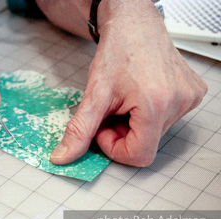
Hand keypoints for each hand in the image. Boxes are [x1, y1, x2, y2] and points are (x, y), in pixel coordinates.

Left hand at [50, 0, 206, 166]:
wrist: (133, 24)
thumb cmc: (117, 51)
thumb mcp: (94, 94)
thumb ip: (79, 130)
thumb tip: (64, 157)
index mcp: (156, 104)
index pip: (138, 155)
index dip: (114, 147)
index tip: (102, 128)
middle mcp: (179, 102)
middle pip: (145, 143)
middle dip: (121, 132)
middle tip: (111, 110)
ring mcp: (189, 97)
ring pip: (154, 133)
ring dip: (133, 123)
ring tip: (126, 99)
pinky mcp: (192, 93)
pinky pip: (166, 119)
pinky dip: (147, 115)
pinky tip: (140, 95)